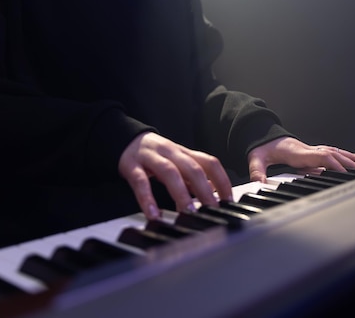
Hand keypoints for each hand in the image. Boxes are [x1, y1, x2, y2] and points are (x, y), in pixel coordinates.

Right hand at [118, 132, 232, 218]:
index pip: (209, 162)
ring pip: (170, 172)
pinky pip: (140, 181)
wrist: (125, 138)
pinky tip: (154, 214)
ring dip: (181, 193)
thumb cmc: (156, 155)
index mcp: (184, 153)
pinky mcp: (131, 165)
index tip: (229, 200)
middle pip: (192, 167)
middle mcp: (170, 152)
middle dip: (205, 190)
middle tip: (213, 210)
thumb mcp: (177, 162)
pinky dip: (147, 198)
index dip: (222, 180)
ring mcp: (151, 157)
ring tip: (188, 212)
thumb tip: (216, 192)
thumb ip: (194, 177)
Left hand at [248, 136, 354, 182]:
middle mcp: (307, 149)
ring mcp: (311, 149)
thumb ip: (257, 171)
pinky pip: (332, 153)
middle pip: (333, 154)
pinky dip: (345, 157)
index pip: (320, 157)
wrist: (261, 135)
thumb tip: (259, 184)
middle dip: (350, 162)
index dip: (334, 164)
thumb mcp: (256, 158)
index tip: (345, 173)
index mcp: (297, 152)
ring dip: (352, 158)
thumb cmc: (262, 147)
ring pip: (335, 152)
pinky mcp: (312, 152)